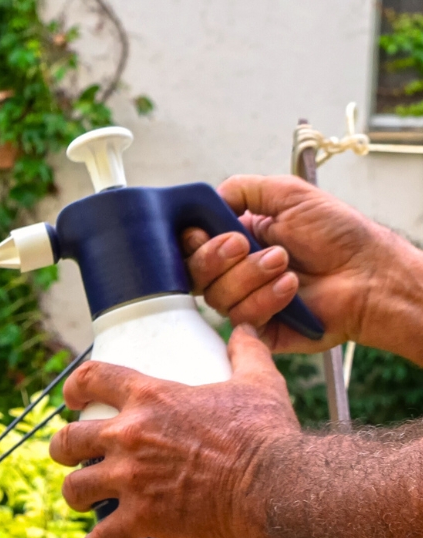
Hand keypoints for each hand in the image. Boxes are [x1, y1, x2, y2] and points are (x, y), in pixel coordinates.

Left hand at [48, 326, 301, 537]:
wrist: (276, 484)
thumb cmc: (266, 433)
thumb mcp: (258, 382)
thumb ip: (248, 352)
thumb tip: (245, 329)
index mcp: (149, 397)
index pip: (92, 378)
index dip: (75, 388)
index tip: (72, 400)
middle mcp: (128, 435)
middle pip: (68, 440)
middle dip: (63, 449)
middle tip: (72, 457)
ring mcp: (130, 479)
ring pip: (75, 488)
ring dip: (75, 495)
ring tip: (84, 501)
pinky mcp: (141, 518)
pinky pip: (101, 537)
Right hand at [181, 175, 422, 360]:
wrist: (369, 272)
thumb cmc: (338, 234)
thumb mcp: (288, 194)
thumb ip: (243, 189)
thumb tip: (208, 198)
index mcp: (236, 239)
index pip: (190, 245)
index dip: (191, 241)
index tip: (204, 232)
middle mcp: (235, 272)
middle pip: (193, 273)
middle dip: (215, 256)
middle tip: (245, 244)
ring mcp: (244, 300)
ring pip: (216, 296)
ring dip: (250, 275)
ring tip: (286, 264)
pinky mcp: (258, 327)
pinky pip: (241, 317)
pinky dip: (266, 298)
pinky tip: (291, 288)